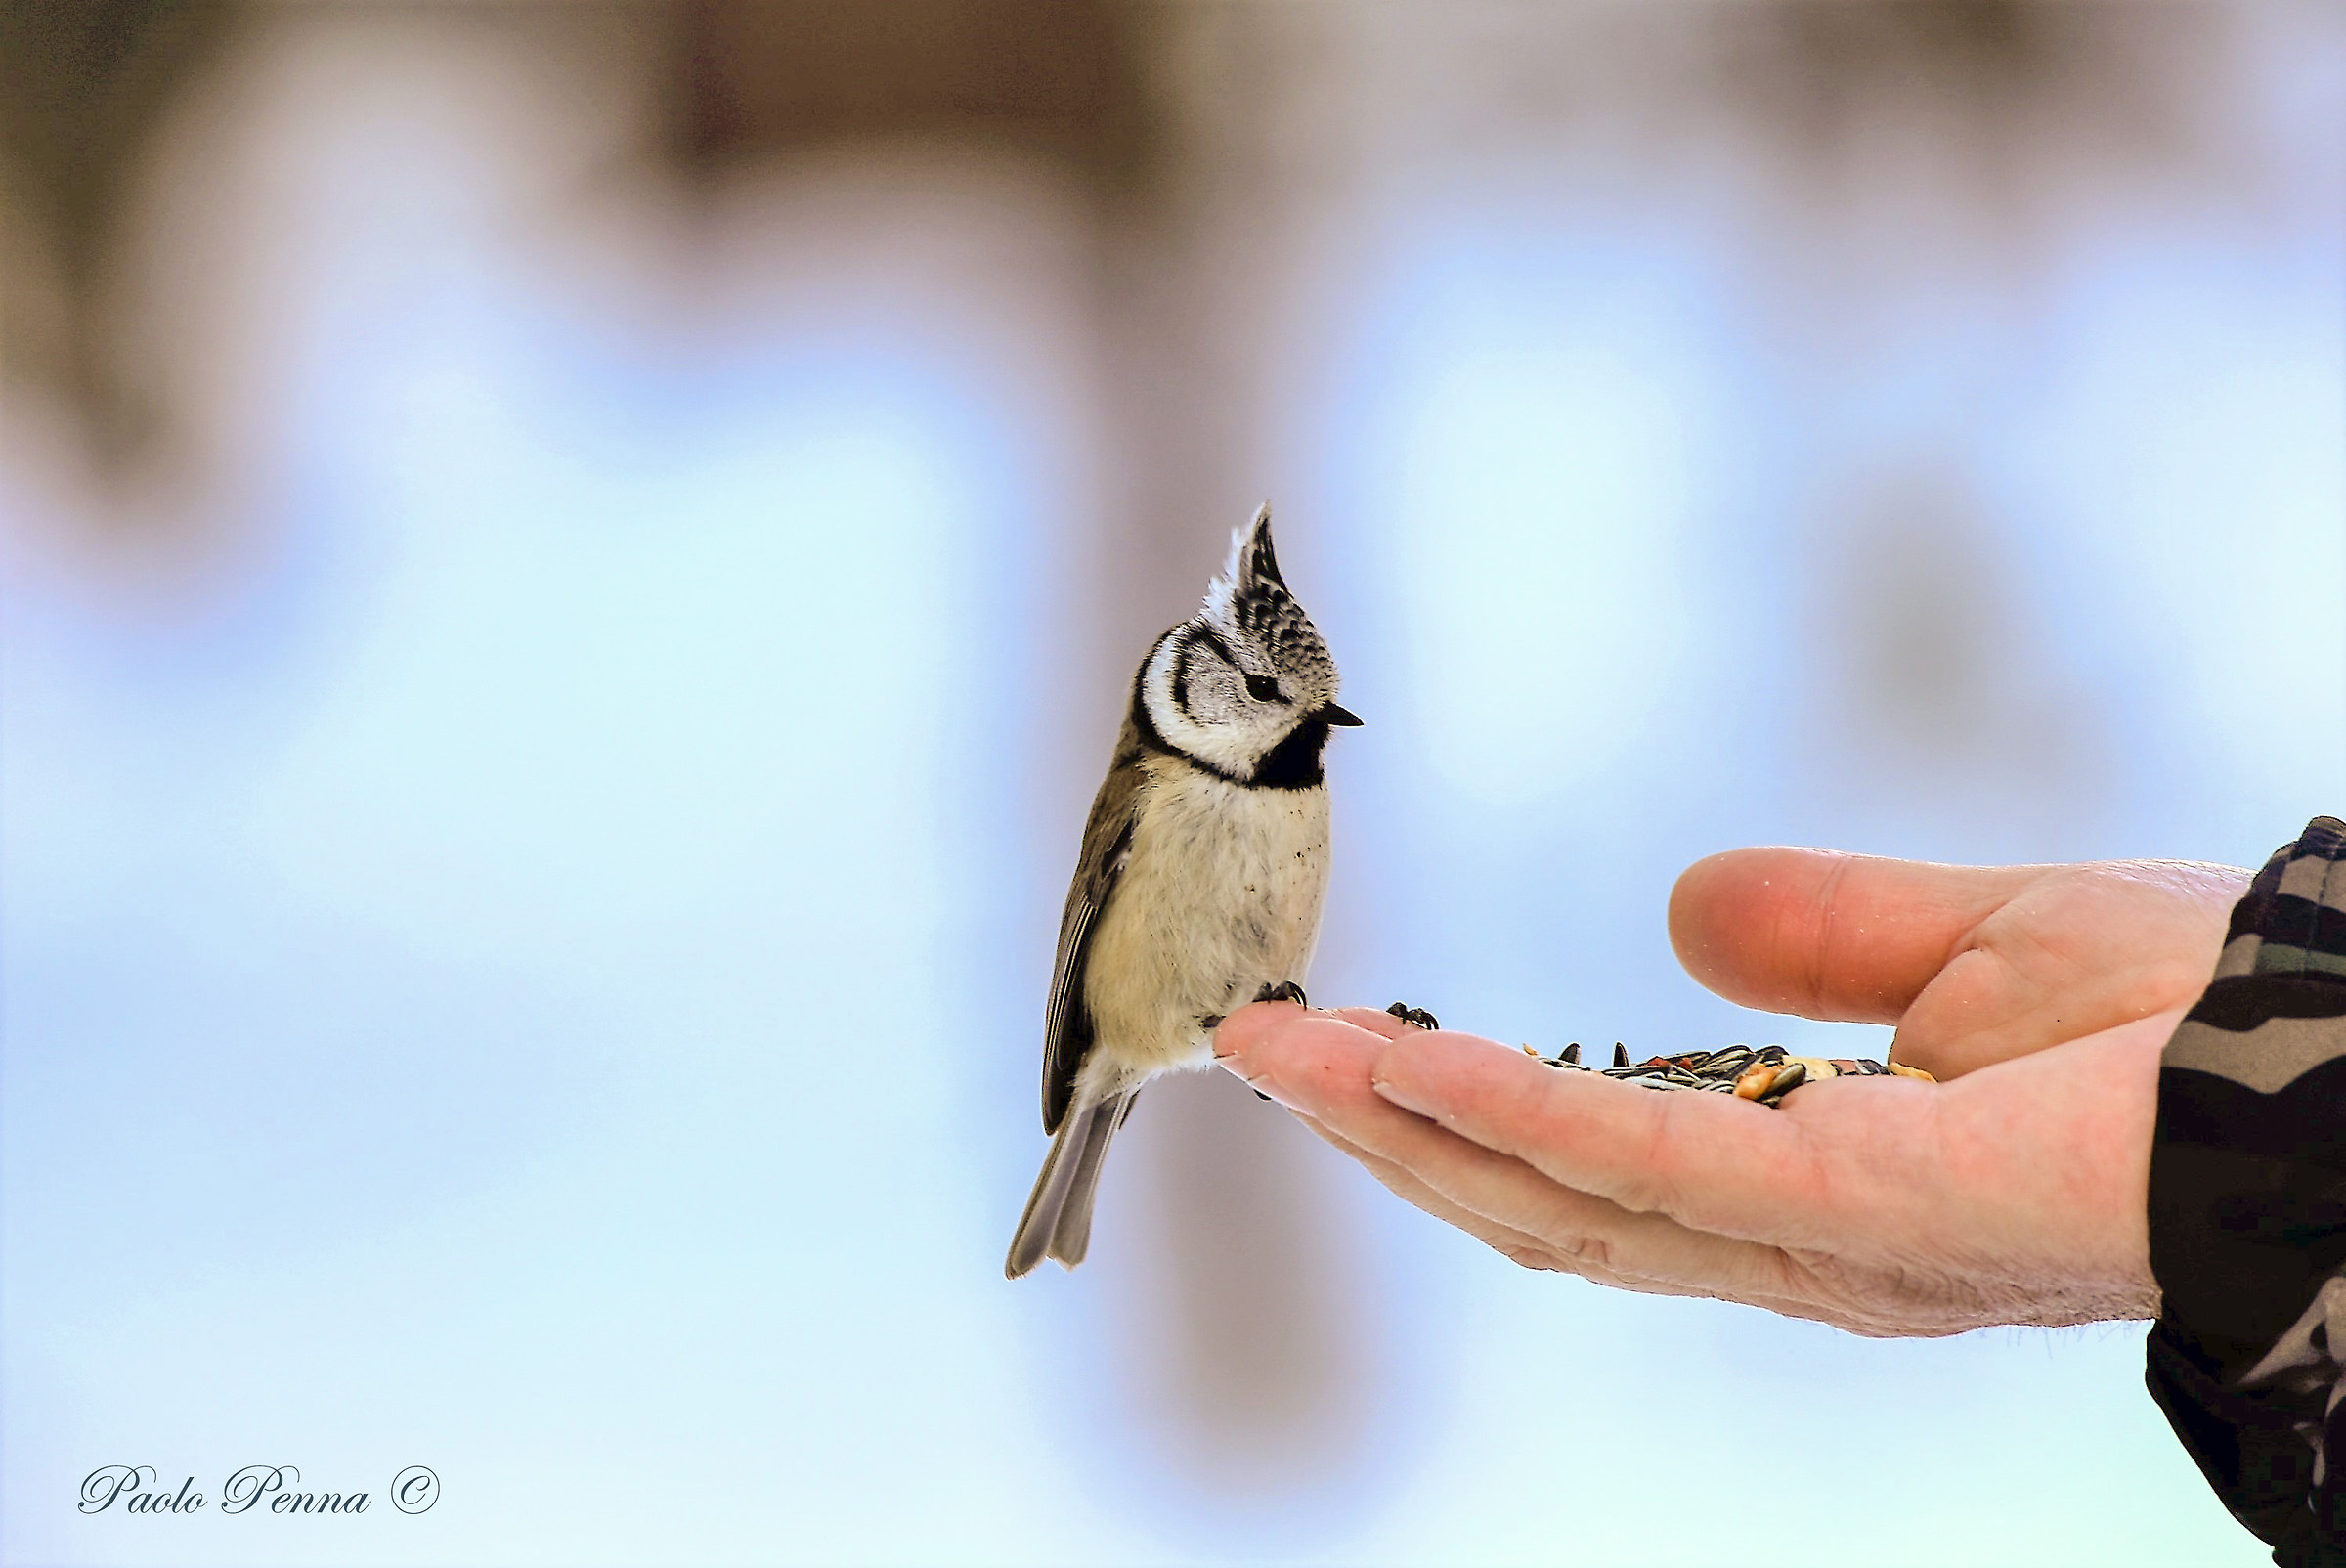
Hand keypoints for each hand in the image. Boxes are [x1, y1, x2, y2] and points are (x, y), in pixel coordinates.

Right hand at [1213, 849, 2246, 1336]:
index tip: (1348, 1038)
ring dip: (1400, 1127)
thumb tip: (1678, 912)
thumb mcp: (1979, 940)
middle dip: (1386, 1134)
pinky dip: (1506, 1112)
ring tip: (1275, 1053)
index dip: (1460, 1111)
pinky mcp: (1844, 1210)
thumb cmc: (2201, 1017)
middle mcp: (1794, 1245)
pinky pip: (1639, 1164)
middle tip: (1255, 1051)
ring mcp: (1813, 1241)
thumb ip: (1829, 936)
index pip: (1597, 1164)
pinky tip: (1399, 1063)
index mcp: (1820, 1184)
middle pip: (1541, 1206)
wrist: (2345, 1069)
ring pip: (1557, 1199)